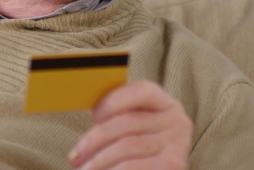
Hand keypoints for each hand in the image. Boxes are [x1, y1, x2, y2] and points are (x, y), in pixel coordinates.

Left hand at [69, 81, 191, 169]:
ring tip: (83, 169)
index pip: (143, 91)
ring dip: (98, 160)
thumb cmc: (140, 153)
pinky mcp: (174, 166)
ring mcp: (178, 146)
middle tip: (75, 156)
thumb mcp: (135, 129)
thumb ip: (118, 117)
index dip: (115, 100)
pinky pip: (132, 166)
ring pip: (126, 147)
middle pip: (128, 122)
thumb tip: (87, 109)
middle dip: (94, 140)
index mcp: (166, 104)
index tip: (93, 115)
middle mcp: (177, 122)